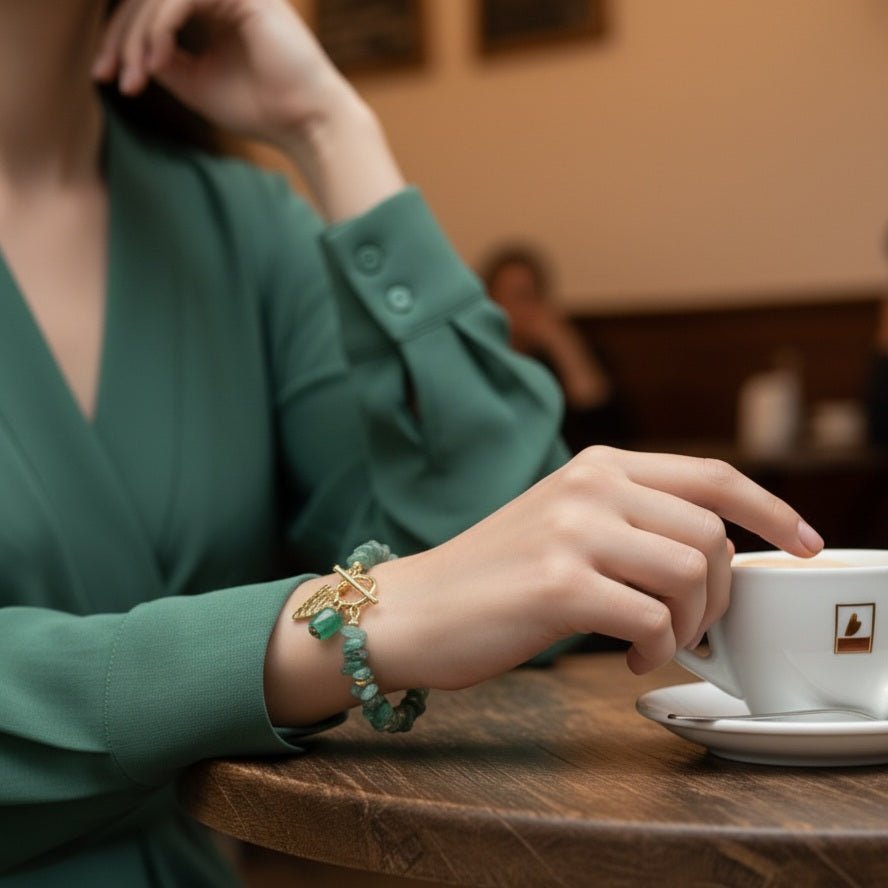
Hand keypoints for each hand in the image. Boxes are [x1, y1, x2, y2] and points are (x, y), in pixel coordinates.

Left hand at [93, 0, 346, 146]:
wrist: (305, 122)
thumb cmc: (261, 110)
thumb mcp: (195, 84)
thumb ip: (161, 60)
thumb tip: (125, 47)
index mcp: (214, 11)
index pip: (152, 11)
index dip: (120, 41)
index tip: (104, 76)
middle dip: (120, 38)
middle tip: (108, 76)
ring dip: (136, 37)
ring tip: (134, 77)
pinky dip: (160, 29)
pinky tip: (156, 61)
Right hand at [367, 447, 822, 687]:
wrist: (415, 607)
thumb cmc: (493, 576)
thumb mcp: (566, 522)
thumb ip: (632, 522)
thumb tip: (713, 557)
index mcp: (598, 465)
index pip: (712, 475)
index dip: (772, 509)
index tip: (805, 542)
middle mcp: (590, 485)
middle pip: (711, 534)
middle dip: (721, 593)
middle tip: (693, 628)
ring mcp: (574, 530)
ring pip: (691, 575)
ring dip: (690, 626)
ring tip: (655, 645)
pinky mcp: (559, 583)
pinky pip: (653, 621)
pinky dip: (655, 651)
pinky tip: (624, 658)